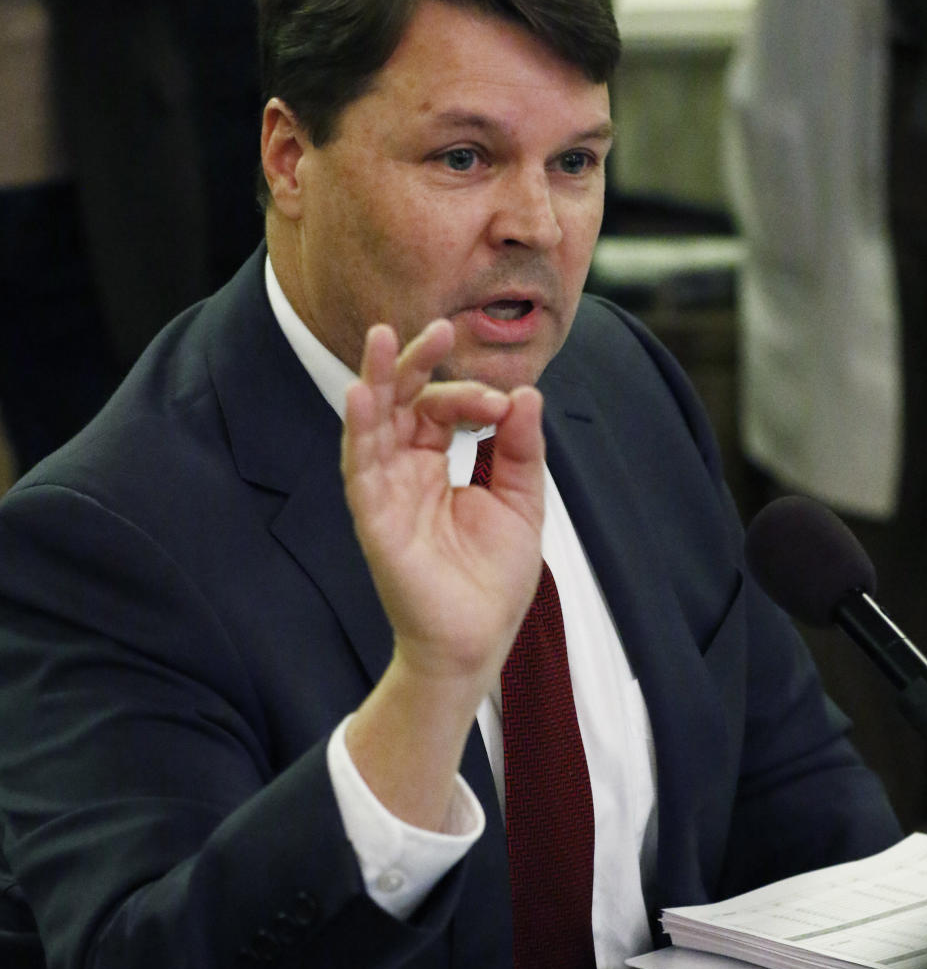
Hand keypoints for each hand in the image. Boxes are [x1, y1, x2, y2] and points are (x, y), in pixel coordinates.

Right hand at [342, 320, 545, 827]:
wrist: (478, 640)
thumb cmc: (494, 577)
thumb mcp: (521, 500)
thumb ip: (520, 448)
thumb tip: (524, 394)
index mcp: (435, 463)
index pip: (441, 408)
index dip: (470, 396)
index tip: (503, 406)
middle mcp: (404, 471)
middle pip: (398, 403)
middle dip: (413, 364)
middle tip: (435, 329)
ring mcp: (385, 492)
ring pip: (372, 424)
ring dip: (376, 380)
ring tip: (381, 337)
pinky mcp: (374, 518)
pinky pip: (360, 468)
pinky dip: (361, 429)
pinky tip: (363, 394)